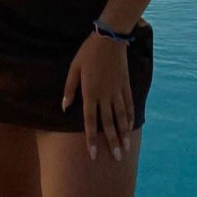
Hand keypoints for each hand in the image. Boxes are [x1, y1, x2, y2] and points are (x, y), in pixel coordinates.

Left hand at [61, 31, 133, 160]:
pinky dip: (131, 116)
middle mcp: (105, 95)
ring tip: (126, 148)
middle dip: (112, 142)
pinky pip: (129, 104)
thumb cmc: (88, 53)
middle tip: (116, 158)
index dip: (91, 139)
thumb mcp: (74, 69)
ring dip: (124, 134)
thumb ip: (69, 89)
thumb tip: (64, 107)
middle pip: (108, 123)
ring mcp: (117, 91)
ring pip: (121, 117)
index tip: (92, 155)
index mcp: (90, 93)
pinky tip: (131, 126)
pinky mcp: (125, 85)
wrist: (109, 38)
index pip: (90, 121)